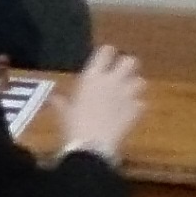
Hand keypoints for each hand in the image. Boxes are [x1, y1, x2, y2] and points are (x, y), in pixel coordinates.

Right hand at [54, 44, 144, 161]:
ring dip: (135, 85)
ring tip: (127, 93)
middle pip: (130, 61)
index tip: (106, 56)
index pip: (106, 52)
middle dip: (127, 66)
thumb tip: (53, 98)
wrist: (92, 145)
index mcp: (92, 76)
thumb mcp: (63, 112)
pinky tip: (129, 112)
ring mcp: (127, 95)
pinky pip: (141, 103)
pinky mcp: (136, 110)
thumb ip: (61, 102)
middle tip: (121, 73)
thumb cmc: (72, 125)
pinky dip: (137, 106)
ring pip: (141, 81)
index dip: (107, 53)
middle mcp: (112, 81)